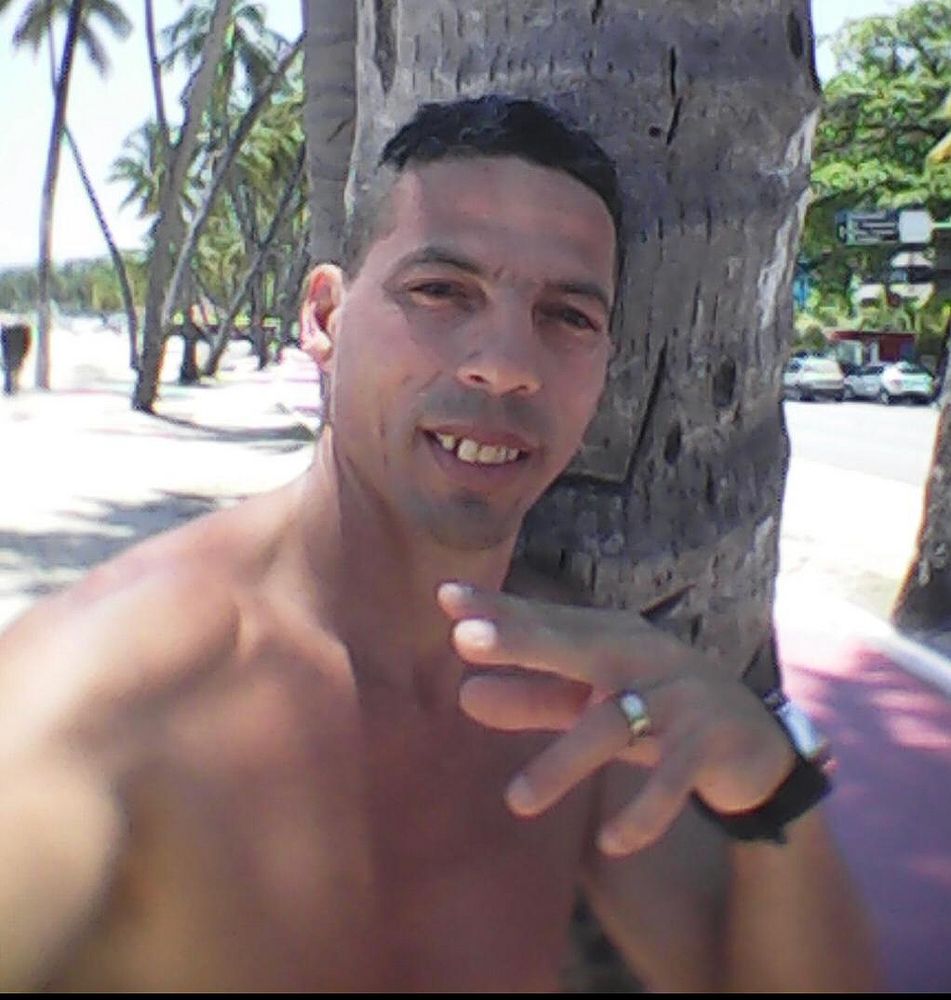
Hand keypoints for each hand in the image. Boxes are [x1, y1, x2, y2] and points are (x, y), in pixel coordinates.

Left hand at [437, 582, 793, 855]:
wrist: (756, 740)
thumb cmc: (656, 711)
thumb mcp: (593, 703)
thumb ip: (534, 698)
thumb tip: (464, 696)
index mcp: (613, 638)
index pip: (548, 620)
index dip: (499, 610)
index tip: (445, 598)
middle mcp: (645, 656)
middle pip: (579, 646)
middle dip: (524, 642)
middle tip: (464, 640)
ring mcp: (680, 696)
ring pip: (614, 723)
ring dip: (564, 762)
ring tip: (516, 801)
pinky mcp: (710, 742)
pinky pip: (672, 778)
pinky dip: (643, 812)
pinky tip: (610, 841)